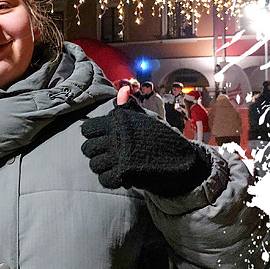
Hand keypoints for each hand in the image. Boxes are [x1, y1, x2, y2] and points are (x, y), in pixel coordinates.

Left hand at [81, 87, 212, 197]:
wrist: (182, 159)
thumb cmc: (161, 137)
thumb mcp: (146, 118)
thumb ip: (129, 106)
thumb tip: (122, 89)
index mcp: (118, 123)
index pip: (87, 128)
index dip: (91, 134)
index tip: (101, 138)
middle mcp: (115, 138)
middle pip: (87, 149)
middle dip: (95, 153)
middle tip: (108, 154)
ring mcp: (119, 156)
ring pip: (94, 165)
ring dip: (103, 167)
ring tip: (114, 165)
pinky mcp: (124, 173)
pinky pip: (104, 179)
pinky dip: (110, 179)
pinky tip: (119, 175)